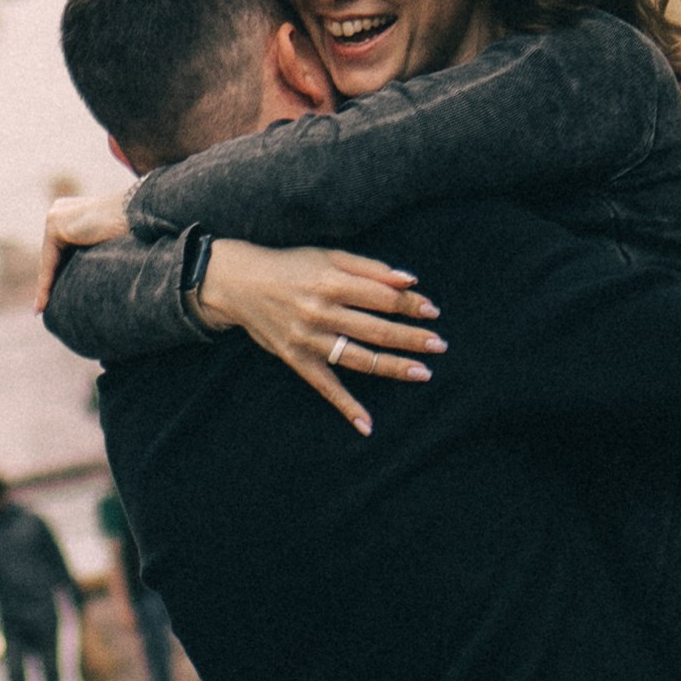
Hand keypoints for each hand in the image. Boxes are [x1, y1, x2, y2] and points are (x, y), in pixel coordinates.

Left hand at [36, 190, 131, 309]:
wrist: (138, 215)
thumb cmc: (135, 231)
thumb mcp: (109, 243)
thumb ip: (96, 251)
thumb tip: (93, 276)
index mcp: (76, 210)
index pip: (63, 248)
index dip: (60, 272)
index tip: (53, 294)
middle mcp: (62, 209)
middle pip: (54, 253)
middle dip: (51, 279)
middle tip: (43, 307)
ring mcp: (56, 214)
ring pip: (49, 259)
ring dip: (46, 286)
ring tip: (42, 310)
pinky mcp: (54, 224)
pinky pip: (48, 262)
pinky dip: (46, 284)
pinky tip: (42, 305)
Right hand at [196, 239, 445, 435]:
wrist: (240, 284)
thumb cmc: (291, 266)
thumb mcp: (328, 256)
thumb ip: (370, 268)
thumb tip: (410, 280)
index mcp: (332, 281)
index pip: (383, 298)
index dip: (411, 305)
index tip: (432, 312)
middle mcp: (321, 311)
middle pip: (378, 329)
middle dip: (412, 338)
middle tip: (440, 345)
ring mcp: (309, 339)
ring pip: (360, 358)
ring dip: (394, 367)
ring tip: (423, 373)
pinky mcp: (297, 360)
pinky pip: (325, 387)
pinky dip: (346, 406)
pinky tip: (367, 424)